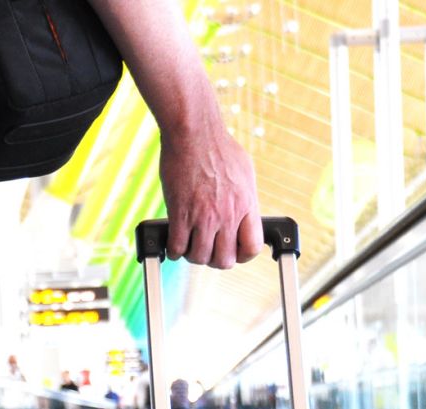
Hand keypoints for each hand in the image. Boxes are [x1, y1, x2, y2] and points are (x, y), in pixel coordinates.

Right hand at [157, 108, 261, 268]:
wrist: (194, 131)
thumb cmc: (217, 147)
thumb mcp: (244, 173)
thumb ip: (245, 199)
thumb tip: (245, 215)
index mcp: (246, 205)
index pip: (252, 248)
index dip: (242, 256)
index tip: (233, 252)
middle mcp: (227, 214)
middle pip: (224, 260)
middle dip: (214, 259)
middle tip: (207, 248)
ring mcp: (203, 215)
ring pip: (199, 257)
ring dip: (193, 255)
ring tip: (189, 244)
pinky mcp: (180, 212)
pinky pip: (177, 247)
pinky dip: (174, 250)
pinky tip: (173, 243)